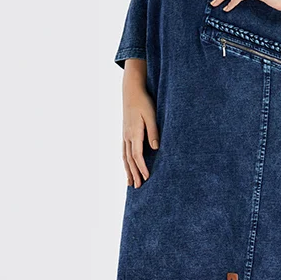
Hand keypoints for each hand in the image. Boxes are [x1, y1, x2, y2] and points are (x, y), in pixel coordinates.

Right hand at [121, 65, 158, 187]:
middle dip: (134, 174)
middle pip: (129, 160)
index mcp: (134, 133)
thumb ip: (154, 132)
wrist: (131, 92)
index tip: (147, 178)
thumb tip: (156, 148)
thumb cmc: (144, 103)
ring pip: (125, 157)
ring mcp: (124, 135)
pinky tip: (127, 167)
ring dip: (128, 171)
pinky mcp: (125, 134)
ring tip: (130, 183)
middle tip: (137, 187)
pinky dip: (125, 162)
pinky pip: (124, 152)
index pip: (137, 155)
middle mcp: (127, 137)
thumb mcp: (152, 116)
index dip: (142, 168)